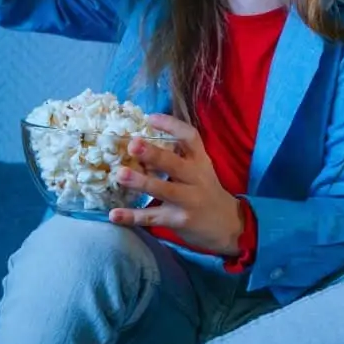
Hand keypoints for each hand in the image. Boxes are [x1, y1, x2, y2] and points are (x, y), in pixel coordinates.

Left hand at [110, 114, 243, 256]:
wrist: (229, 225)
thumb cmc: (206, 192)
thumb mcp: (200, 170)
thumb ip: (178, 157)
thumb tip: (141, 142)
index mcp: (200, 161)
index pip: (190, 137)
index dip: (172, 126)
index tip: (151, 118)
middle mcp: (196, 178)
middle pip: (175, 164)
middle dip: (154, 154)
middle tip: (132, 145)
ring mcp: (188, 201)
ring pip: (163, 190)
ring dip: (141, 182)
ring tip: (120, 175)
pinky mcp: (179, 221)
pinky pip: (153, 218)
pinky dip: (132, 217)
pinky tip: (114, 215)